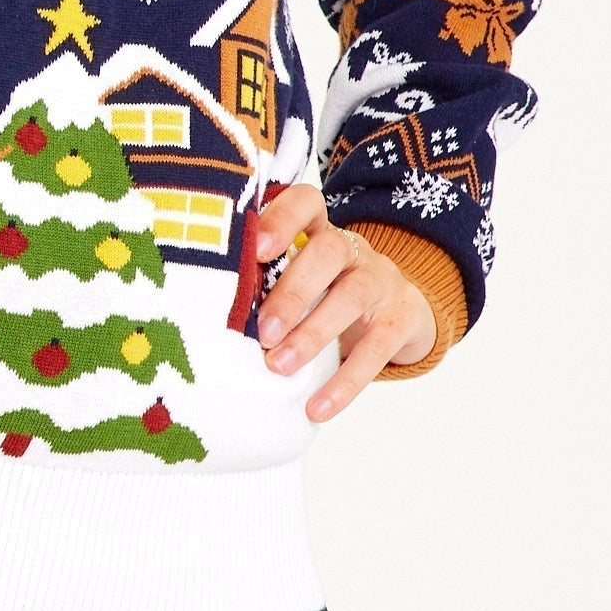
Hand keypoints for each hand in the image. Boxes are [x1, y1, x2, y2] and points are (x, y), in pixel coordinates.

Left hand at [253, 180, 437, 420]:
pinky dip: (345, 382)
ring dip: (312, 334)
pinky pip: (377, 349)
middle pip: (329, 251)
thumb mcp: (301, 281)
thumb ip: (266, 284)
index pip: (306, 203)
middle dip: (292, 291)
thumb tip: (208, 317)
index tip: (256, 248)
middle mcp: (354, 250)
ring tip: (279, 367)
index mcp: (319, 232)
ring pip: (351, 298)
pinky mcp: (403, 319)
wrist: (401, 315)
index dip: (283, 219)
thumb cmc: (327, 297)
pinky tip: (318, 406)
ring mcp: (382, 281)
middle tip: (264, 331)